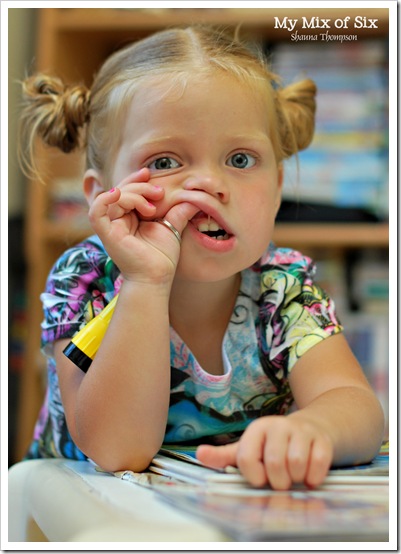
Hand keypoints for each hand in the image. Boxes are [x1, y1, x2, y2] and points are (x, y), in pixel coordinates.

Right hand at [88, 168, 197, 284]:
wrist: (157, 277)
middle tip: (158, 192)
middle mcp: (118, 220)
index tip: (151, 173)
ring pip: (113, 198)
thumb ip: (179, 210)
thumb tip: (195, 196)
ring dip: (133, 195)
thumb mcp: (172, 227)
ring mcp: (110, 227)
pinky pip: (96, 212)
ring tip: (152, 207)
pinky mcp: (106, 234)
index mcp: (130, 217)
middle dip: (139, 186)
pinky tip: (118, 194)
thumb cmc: (162, 257)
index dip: (137, 180)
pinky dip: (104, 199)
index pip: (128, 190)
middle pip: (120, 190)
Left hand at [196, 415, 333, 489]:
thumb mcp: (248, 447)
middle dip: (278, 481)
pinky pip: (318, 463)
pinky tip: (310, 475)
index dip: (253, 475)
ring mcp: (302, 431)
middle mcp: (278, 425)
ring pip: (296, 464)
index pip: (247, 458)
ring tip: (294, 476)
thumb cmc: (274, 444)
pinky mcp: (322, 439)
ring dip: (296, 479)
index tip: (260, 477)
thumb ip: (224, 455)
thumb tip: (199, 454)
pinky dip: (314, 477)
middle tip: (280, 480)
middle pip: (274, 463)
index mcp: (257, 429)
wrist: (311, 428)